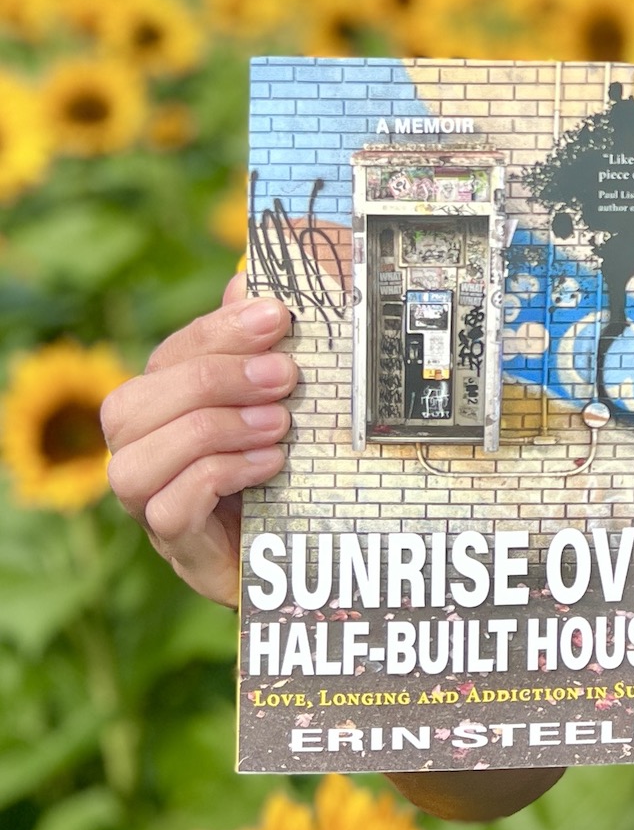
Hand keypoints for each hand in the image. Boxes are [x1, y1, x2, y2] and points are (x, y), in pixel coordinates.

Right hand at [100, 274, 296, 605]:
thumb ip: (257, 345)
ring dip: (215, 430)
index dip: (221, 330)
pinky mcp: (173, 543)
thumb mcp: (279, 397)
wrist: (302, 548)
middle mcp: (138, 447)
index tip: (279, 317)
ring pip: (140, 456)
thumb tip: (247, 281)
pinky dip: (219, 477)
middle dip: (215, 379)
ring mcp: (147, 499)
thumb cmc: (280, 460)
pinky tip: (269, 465)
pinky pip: (168, 508)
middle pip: (136, 400)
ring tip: (280, 425)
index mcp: (161, 401)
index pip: (170, 353)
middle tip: (286, 377)